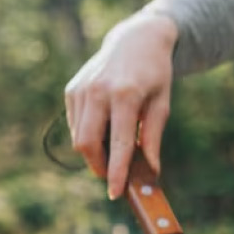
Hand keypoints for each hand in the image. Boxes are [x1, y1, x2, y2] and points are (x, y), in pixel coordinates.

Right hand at [64, 10, 178, 198]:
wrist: (137, 39)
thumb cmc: (154, 74)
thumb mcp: (162, 104)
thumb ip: (153, 138)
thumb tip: (150, 170)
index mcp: (124, 95)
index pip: (119, 144)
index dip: (117, 172)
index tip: (116, 193)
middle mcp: (98, 91)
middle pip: (87, 144)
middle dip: (99, 167)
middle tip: (115, 177)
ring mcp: (81, 89)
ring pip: (78, 137)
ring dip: (95, 153)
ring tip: (114, 152)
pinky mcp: (72, 90)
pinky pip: (75, 125)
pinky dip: (89, 136)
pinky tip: (105, 130)